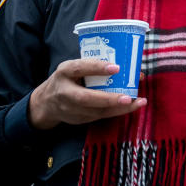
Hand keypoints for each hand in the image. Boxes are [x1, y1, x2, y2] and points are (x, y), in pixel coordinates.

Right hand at [27, 59, 146, 129]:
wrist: (46, 103)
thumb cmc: (68, 79)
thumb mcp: (74, 67)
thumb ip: (94, 66)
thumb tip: (129, 67)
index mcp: (64, 72)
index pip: (79, 68)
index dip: (97, 68)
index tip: (116, 67)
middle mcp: (65, 91)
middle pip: (86, 98)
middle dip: (108, 99)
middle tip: (128, 97)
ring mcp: (70, 108)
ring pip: (96, 111)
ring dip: (119, 108)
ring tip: (138, 102)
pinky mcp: (78, 119)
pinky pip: (99, 116)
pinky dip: (116, 112)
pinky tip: (131, 107)